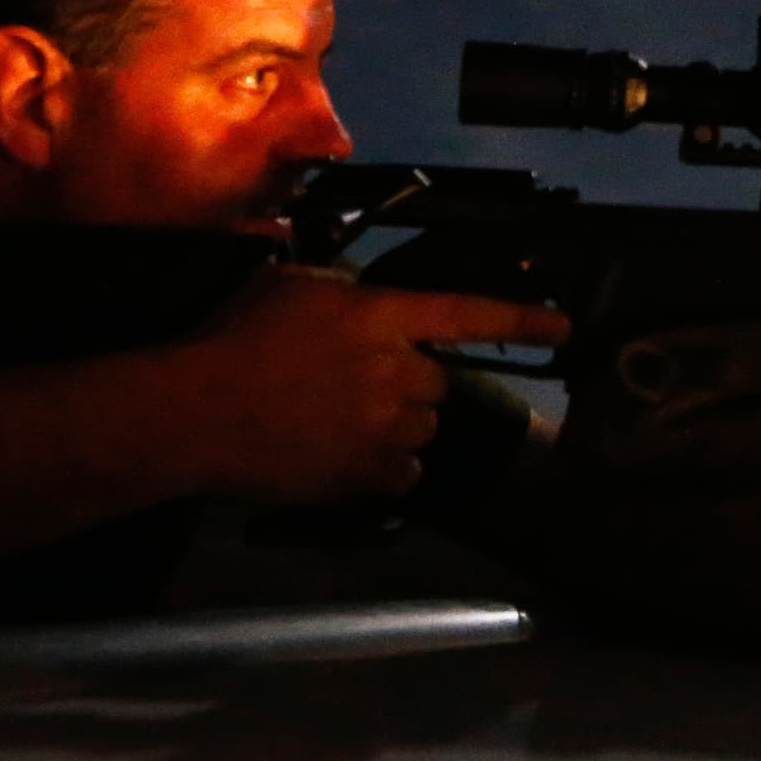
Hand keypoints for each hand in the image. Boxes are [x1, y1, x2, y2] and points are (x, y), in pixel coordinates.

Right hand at [154, 266, 570, 506]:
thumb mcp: (295, 286)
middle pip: (439, 383)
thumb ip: (347, 292)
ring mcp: (383, 429)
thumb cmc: (235, 336)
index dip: (520, 320)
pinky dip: (384, 468)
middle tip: (358, 383)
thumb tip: (372, 306)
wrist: (196, 411)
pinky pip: (403, 473)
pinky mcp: (364, 475)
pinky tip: (341, 454)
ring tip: (340, 420)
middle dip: (410, 383)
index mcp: (381, 316)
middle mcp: (395, 372)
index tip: (563, 328)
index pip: (467, 313)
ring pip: (423, 430)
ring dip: (398, 426)